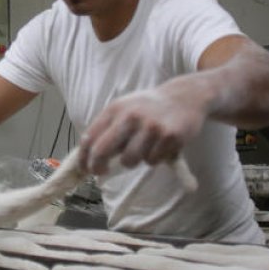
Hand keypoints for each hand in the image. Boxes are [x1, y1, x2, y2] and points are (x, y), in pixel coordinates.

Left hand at [79, 84, 205, 174]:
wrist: (185, 97)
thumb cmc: (149, 108)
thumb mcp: (125, 109)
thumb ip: (108, 127)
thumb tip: (88, 155)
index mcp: (116, 109)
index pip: (90, 136)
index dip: (83, 157)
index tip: (84, 168)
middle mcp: (131, 116)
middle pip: (102, 150)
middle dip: (98, 166)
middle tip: (101, 172)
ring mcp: (150, 127)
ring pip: (130, 160)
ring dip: (134, 161)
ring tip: (144, 148)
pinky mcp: (169, 137)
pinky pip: (152, 161)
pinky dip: (154, 158)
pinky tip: (161, 144)